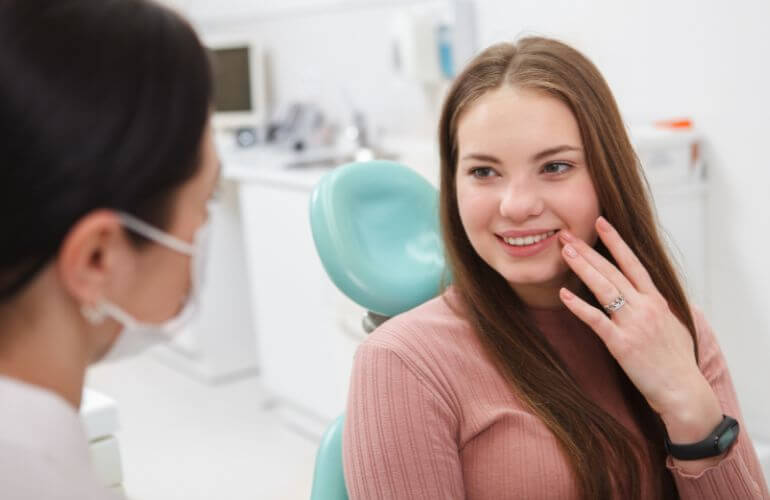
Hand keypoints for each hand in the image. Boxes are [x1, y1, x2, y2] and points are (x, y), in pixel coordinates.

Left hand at [557, 217, 721, 444]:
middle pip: (612, 271)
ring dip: (582, 268)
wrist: (683, 391)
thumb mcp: (674, 327)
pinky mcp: (622, 344)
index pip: (634, 263)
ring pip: (603, 288)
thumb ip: (658, 308)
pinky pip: (596, 320)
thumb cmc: (678, 362)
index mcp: (656, 301)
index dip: (616, 242)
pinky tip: (563, 295)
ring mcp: (633, 324)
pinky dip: (578, 306)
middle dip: (588, 250)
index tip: (601, 223)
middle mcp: (645, 307)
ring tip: (564, 252)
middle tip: (566, 234)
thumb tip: (650, 297)